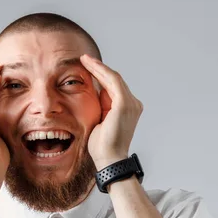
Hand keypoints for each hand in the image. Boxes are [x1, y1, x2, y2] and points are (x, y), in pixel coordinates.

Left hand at [80, 54, 142, 169]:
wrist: (109, 159)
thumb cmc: (102, 145)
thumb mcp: (100, 119)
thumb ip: (101, 104)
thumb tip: (94, 88)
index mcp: (128, 109)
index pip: (113, 87)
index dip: (100, 75)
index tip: (87, 67)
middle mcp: (134, 104)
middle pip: (114, 80)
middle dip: (98, 68)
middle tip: (84, 58)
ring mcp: (131, 103)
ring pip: (113, 78)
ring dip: (98, 67)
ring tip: (84, 59)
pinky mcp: (124, 104)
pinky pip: (111, 81)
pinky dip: (100, 71)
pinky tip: (89, 65)